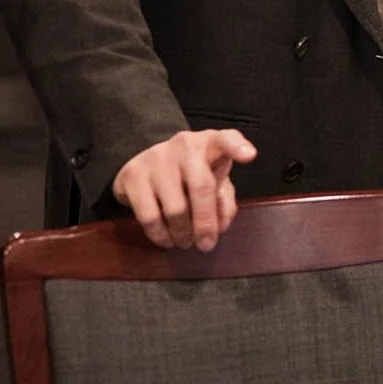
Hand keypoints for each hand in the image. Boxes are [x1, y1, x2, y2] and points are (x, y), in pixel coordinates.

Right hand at [111, 129, 257, 250]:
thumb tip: (220, 228)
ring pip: (175, 207)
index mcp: (211, 142)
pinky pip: (149, 215)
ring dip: (183, 233)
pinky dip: (160, 235)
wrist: (148, 162)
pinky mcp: (133, 175)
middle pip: (201, 187)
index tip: (250, 156)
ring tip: (186, 242)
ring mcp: (157, 158)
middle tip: (207, 245)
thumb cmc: (192, 172)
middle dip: (206, 223)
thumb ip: (224, 200)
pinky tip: (167, 240)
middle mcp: (184, 145)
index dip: (237, 146)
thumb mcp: (214, 179)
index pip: (226, 138)